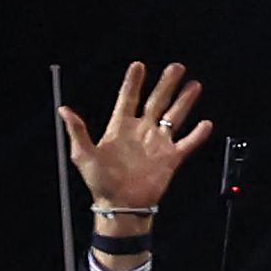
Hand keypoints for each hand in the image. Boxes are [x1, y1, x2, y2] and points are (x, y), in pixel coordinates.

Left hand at [62, 58, 213, 223]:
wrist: (120, 205)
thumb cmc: (100, 182)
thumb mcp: (83, 155)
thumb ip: (77, 131)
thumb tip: (64, 109)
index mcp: (119, 128)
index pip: (128, 98)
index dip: (133, 81)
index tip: (138, 65)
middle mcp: (141, 131)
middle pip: (156, 101)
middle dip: (166, 83)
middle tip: (176, 67)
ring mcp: (157, 144)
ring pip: (174, 116)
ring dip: (184, 101)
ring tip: (193, 85)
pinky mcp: (171, 158)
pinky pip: (187, 143)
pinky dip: (198, 134)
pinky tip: (206, 123)